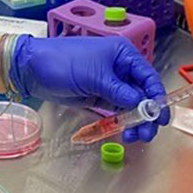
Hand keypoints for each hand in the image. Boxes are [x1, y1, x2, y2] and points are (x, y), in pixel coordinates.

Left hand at [8, 35, 169, 142]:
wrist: (33, 68)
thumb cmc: (63, 62)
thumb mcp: (94, 76)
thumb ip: (120, 92)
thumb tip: (142, 105)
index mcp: (123, 55)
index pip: (148, 77)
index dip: (157, 97)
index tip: (160, 117)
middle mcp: (120, 68)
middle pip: (143, 94)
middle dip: (147, 115)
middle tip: (147, 134)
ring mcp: (110, 84)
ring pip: (132, 105)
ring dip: (135, 121)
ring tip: (133, 137)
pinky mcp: (99, 97)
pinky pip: (117, 111)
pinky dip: (122, 122)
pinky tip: (123, 132)